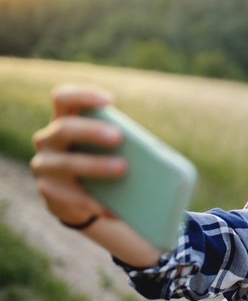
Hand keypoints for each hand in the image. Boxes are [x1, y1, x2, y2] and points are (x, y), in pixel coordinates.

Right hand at [30, 85, 125, 226]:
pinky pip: (69, 195)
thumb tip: (148, 151)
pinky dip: (92, 199)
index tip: (109, 100)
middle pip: (64, 128)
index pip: (63, 98)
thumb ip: (117, 142)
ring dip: (95, 165)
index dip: (83, 96)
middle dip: (91, 131)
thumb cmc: (100, 162)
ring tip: (122, 168)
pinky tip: (110, 204)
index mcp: (64, 121)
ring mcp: (44, 166)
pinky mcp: (48, 192)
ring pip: (66, 163)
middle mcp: (48, 140)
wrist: (77, 199)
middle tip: (118, 137)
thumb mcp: (106, 148)